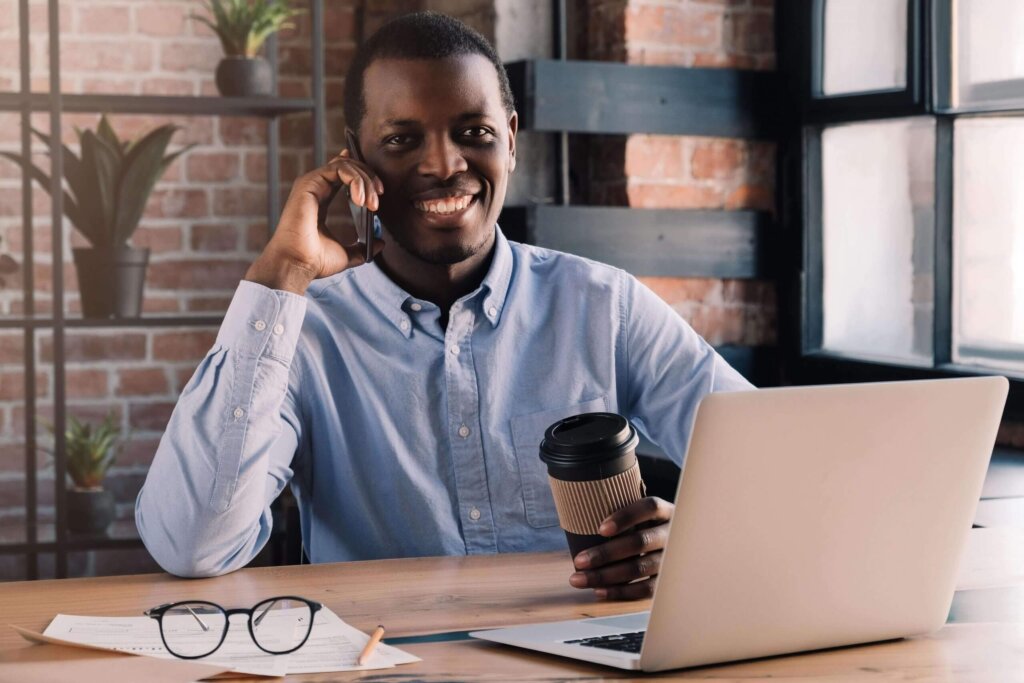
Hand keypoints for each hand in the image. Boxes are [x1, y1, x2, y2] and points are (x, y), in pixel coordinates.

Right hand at [245, 149, 385, 293]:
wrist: (298, 265)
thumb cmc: (314, 261)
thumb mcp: (346, 253)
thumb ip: (363, 246)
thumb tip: (380, 243)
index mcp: (321, 200)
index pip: (342, 174)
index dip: (363, 173)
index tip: (380, 190)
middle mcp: (315, 188)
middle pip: (348, 166)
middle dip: (369, 179)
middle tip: (378, 201)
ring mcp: (311, 184)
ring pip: (346, 165)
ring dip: (365, 181)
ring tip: (371, 204)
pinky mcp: (309, 182)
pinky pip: (339, 168)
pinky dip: (356, 180)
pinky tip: (360, 200)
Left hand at [568, 496, 673, 600]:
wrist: (678, 550)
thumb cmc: (645, 528)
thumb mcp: (642, 516)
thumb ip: (620, 515)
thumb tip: (578, 514)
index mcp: (665, 511)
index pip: (649, 507)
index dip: (626, 517)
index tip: (600, 529)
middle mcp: (672, 534)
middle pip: (640, 542)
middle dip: (606, 553)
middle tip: (579, 560)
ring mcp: (672, 558)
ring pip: (640, 568)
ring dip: (607, 575)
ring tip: (580, 579)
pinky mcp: (668, 580)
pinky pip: (646, 588)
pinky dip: (621, 591)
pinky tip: (600, 591)